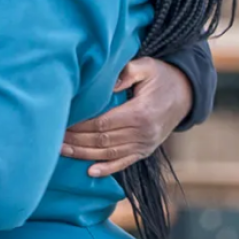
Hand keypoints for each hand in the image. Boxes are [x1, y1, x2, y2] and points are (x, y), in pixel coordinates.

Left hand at [61, 57, 192, 176]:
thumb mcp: (145, 66)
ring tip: (60, 151)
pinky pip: (124, 162)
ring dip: (84, 155)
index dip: (80, 126)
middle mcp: (144, 133)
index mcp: (141, 113)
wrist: (186, 93)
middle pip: (103, 140)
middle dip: (76, 140)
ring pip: (109, 153)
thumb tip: (105, 84)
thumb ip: (126, 72)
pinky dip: (107, 169)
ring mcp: (145, 145)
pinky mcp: (145, 150)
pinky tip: (90, 172)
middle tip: (52, 138)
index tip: (61, 123)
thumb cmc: (161, 76)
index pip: (103, 123)